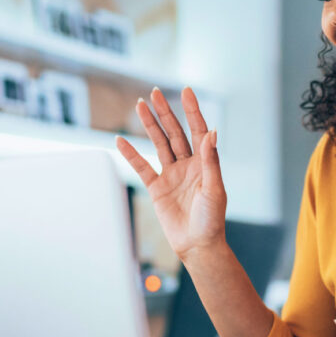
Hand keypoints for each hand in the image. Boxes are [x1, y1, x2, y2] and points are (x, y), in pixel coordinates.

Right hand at [115, 87, 225, 258]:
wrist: (197, 245)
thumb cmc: (212, 220)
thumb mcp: (214, 189)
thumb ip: (211, 160)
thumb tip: (212, 132)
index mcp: (204, 163)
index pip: (198, 131)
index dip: (192, 111)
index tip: (186, 91)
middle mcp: (188, 165)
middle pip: (175, 132)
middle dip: (165, 112)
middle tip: (155, 92)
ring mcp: (171, 175)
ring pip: (158, 144)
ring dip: (149, 125)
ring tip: (139, 105)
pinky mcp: (157, 188)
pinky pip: (142, 167)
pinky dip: (131, 154)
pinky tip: (120, 140)